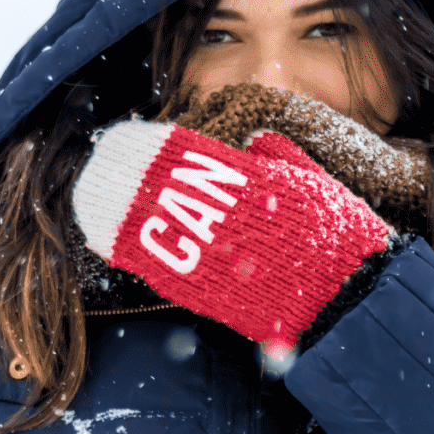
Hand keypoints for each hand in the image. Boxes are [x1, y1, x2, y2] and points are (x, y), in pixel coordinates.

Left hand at [72, 121, 389, 349]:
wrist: (346, 296)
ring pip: (149, 223)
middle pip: (157, 186)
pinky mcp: (207, 290)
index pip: (187, 153)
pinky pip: (156, 266)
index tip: (123, 138)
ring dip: (112, 208)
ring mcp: (212, 253)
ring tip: (88, 195)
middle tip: (95, 163)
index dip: (148, 144)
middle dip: (121, 174)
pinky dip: (126, 251)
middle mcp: (223, 213)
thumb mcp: (308, 180)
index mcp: (248, 179)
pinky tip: (103, 239)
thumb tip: (253, 138)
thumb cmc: (335, 234)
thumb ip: (276, 155)